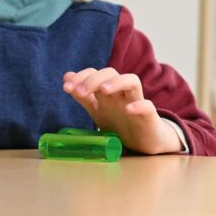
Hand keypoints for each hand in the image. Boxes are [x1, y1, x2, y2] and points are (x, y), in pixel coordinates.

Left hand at [62, 67, 183, 154]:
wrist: (143, 142)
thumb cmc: (119, 123)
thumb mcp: (97, 110)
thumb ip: (83, 95)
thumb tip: (67, 76)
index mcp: (106, 91)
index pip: (94, 73)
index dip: (80, 76)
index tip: (66, 87)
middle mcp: (120, 93)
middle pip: (111, 73)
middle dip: (93, 79)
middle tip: (80, 92)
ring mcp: (136, 102)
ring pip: (132, 81)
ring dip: (117, 82)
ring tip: (104, 90)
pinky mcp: (149, 117)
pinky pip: (148, 106)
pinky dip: (139, 106)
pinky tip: (129, 110)